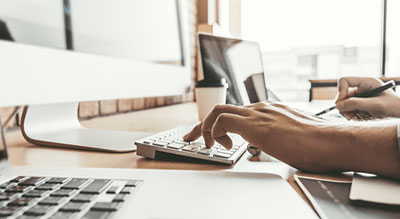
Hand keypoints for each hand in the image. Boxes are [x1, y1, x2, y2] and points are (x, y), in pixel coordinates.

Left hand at [184, 102, 343, 171]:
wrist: (333, 141)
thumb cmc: (319, 144)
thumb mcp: (293, 138)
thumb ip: (280, 137)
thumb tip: (274, 147)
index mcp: (270, 111)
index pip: (237, 112)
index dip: (219, 124)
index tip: (213, 137)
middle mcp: (262, 109)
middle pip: (222, 108)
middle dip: (202, 124)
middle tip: (192, 138)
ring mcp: (258, 114)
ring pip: (219, 110)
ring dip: (204, 128)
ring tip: (205, 145)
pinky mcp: (256, 124)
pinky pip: (222, 120)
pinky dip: (215, 132)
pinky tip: (225, 146)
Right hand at [335, 77, 399, 117]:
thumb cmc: (394, 107)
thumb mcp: (376, 105)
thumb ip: (356, 104)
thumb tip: (338, 106)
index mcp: (366, 82)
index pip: (345, 81)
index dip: (341, 91)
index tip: (341, 104)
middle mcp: (362, 88)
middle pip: (342, 95)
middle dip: (344, 106)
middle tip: (350, 116)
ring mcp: (360, 98)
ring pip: (344, 104)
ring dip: (348, 113)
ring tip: (359, 118)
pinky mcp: (360, 106)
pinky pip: (349, 110)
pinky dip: (352, 116)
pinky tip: (361, 119)